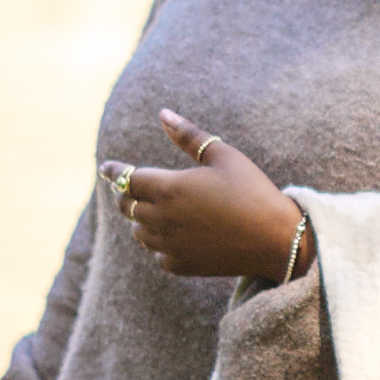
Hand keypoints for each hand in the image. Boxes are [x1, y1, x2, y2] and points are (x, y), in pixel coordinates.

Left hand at [103, 114, 304, 283]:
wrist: (275, 239)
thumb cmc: (252, 191)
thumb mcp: (223, 156)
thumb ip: (188, 136)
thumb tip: (163, 114)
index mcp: (169, 188)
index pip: (126, 178)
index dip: (114, 171)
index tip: (104, 168)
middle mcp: (162, 218)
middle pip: (126, 206)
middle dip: (127, 194)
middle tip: (135, 187)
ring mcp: (169, 245)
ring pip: (138, 232)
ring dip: (142, 219)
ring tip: (160, 210)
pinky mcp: (179, 265)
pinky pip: (157, 253)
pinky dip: (160, 243)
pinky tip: (178, 234)